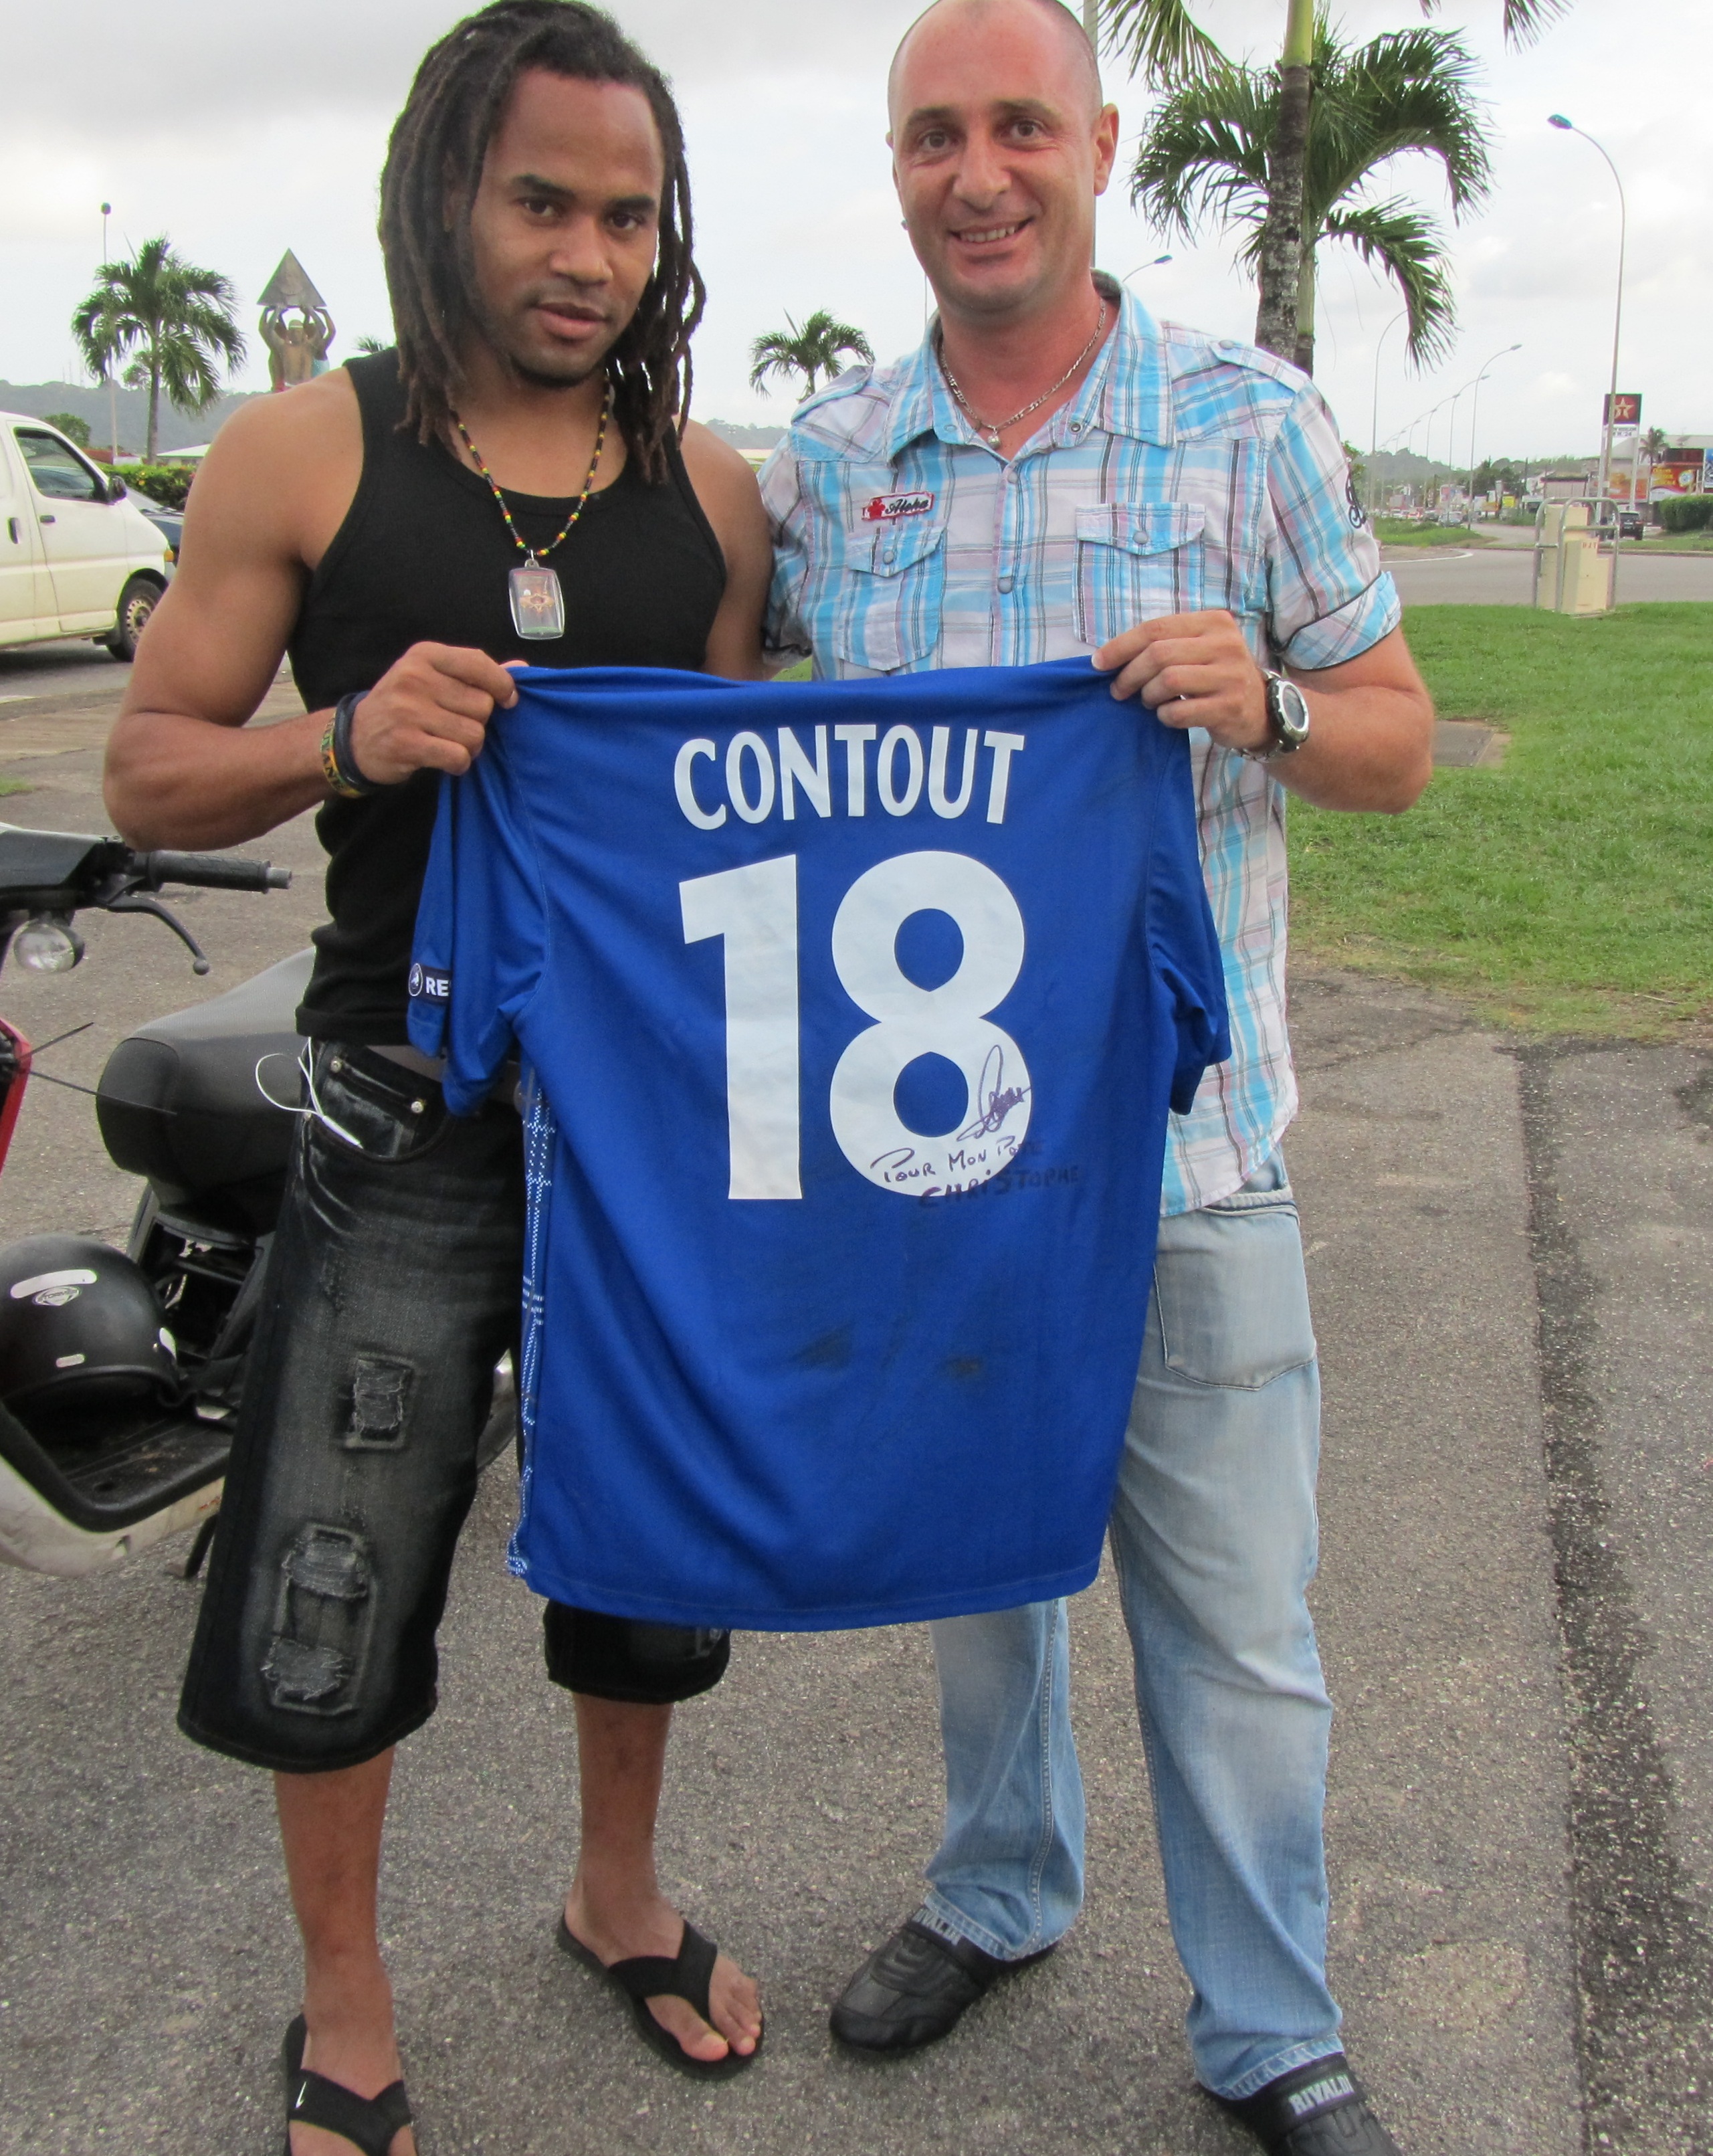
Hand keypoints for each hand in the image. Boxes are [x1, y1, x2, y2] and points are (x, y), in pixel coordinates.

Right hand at [343, 644, 521, 785]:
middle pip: (483, 705)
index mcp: (424, 655)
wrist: (356, 738)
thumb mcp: (433, 679)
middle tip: (458, 727)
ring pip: (474, 733)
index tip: (507, 700)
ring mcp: (408, 710)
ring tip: (449, 743)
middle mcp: (414, 677)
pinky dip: (459, 763)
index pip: (479, 663)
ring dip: (470, 746)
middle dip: (479, 722)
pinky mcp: (406, 743)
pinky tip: (444, 759)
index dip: (502, 685)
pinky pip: (458, 756)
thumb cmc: (404, 705)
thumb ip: (476, 674)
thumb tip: (522, 667)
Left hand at [1093, 609, 1272, 756]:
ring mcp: (1230, 675)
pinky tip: (1168, 715)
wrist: (1262, 709)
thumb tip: (1109, 657)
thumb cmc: (1218, 676)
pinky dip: (1165, 716)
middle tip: (1120, 691)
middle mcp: (1225, 644)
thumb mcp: (1200, 648)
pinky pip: (1179, 711)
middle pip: (1158, 654)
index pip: (1155, 629)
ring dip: (1148, 696)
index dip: (1121, 646)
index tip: (1099, 664)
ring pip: (1167, 681)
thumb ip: (1166, 644)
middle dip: (1130, 675)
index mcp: (1213, 622)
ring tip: (1149, 701)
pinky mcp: (1229, 706)